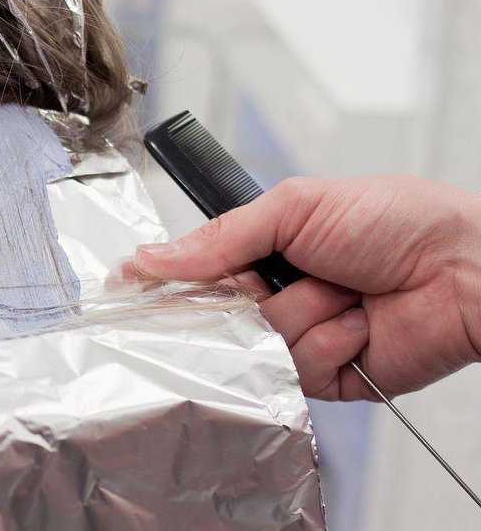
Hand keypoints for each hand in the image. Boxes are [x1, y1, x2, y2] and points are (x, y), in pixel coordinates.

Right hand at [133, 176, 480, 400]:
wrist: (469, 267)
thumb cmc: (398, 220)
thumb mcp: (297, 206)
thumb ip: (221, 236)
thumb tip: (152, 256)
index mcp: (266, 250)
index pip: (197, 272)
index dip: (173, 279)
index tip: (136, 281)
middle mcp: (279, 295)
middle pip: (219, 315)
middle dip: (248, 295)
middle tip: (280, 274)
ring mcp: (302, 337)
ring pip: (259, 344)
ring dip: (305, 311)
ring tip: (346, 289)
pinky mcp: (329, 376)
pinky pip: (298, 372)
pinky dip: (331, 342)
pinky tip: (361, 322)